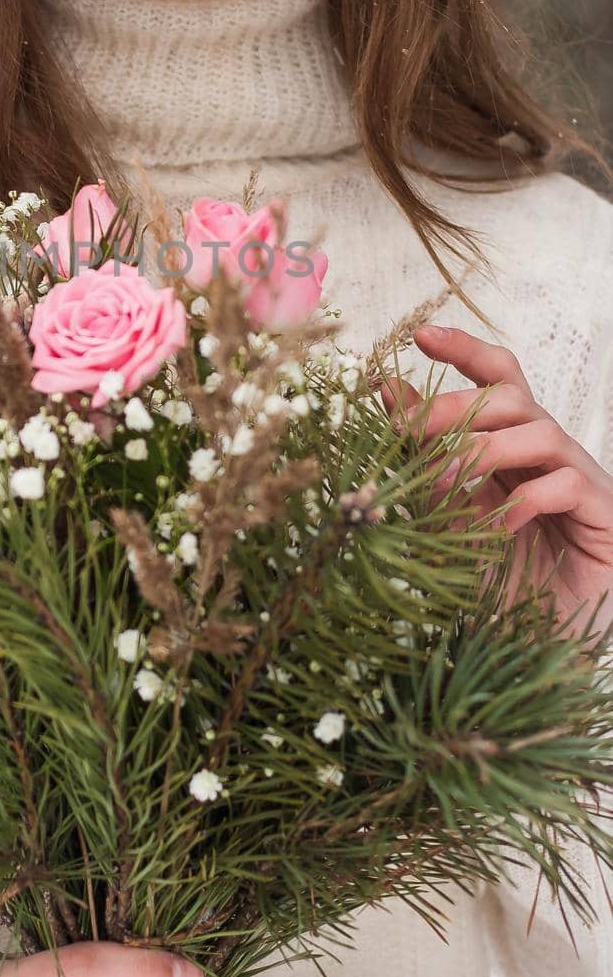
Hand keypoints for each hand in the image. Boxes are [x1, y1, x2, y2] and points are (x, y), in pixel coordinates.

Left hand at [378, 323, 612, 638]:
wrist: (542, 639)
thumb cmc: (498, 573)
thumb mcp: (447, 510)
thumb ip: (423, 455)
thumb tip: (385, 392)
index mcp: (511, 443)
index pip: (496, 377)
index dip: (464, 350)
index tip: (419, 336)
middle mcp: (547, 451)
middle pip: (510, 396)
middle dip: (454, 406)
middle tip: (408, 430)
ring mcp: (578, 477)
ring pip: (538, 431)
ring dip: (482, 450)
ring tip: (443, 483)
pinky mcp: (601, 512)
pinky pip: (566, 483)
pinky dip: (526, 497)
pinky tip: (500, 523)